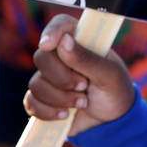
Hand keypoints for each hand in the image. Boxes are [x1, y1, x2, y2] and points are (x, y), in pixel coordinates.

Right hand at [24, 14, 134, 135]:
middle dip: (62, 77)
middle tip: (84, 85)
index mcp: (80, 40)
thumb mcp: (109, 75)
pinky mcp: (42, 99)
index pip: (60, 24)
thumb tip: (64, 41)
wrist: (111, 121)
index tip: (49, 44)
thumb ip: (87, 59)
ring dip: (60, 98)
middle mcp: (61, 56)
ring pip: (35, 83)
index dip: (51, 32)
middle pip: (41, 57)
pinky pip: (31, 102)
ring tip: (82, 102)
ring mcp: (49, 77)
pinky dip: (48, 111)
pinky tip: (65, 115)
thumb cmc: (115, 90)